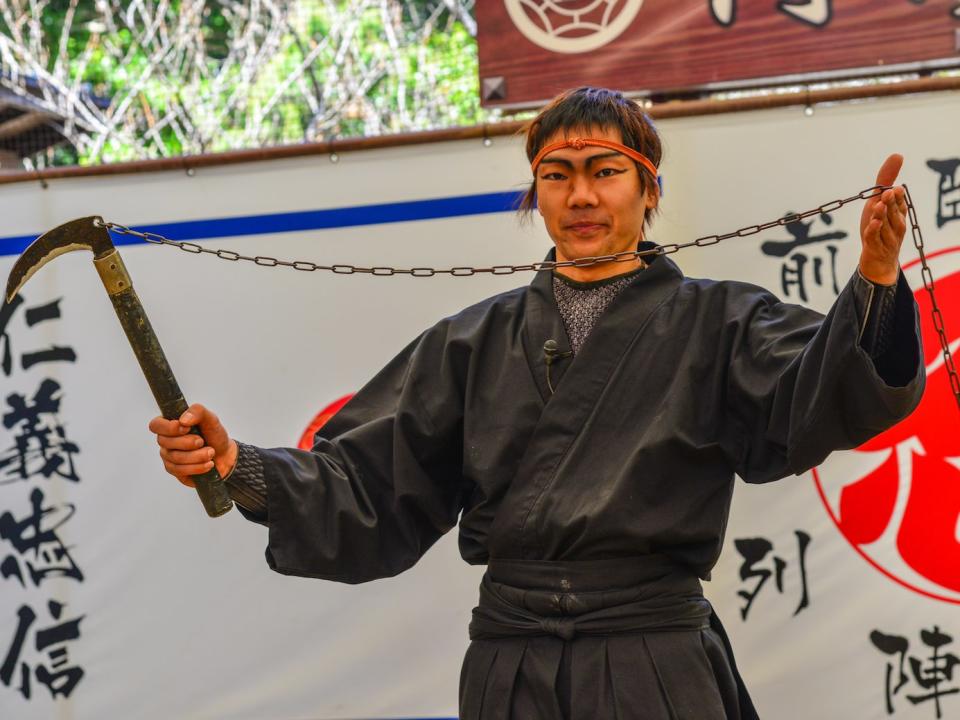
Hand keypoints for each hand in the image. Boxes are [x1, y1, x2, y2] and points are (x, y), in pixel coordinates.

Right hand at [148, 403, 237, 487]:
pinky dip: (197, 467)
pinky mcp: (175, 470)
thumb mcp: (211, 419)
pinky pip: (180, 470)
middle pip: (165, 442)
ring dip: (197, 456)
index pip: (156, 425)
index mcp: (170, 424)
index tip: (186, 428)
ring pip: (175, 458)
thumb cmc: (213, 435)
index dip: (168, 428)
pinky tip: (208, 464)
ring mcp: (168, 456)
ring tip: (211, 452)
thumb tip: (183, 420)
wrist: (224, 454)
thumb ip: (198, 411)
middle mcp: (166, 440)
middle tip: (202, 441)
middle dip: (188, 442)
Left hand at [859, 154, 907, 285]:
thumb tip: (898, 155)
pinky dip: (873, 233)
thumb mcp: (879, 202)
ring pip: (885, 227)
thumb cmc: (879, 227)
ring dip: (881, 216)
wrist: (878, 261)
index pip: (901, 203)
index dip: (898, 197)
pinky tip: (870, 225)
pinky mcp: (875, 249)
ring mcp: (887, 239)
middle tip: (887, 193)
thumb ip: (886, 180)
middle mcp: (896, 226)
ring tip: (877, 207)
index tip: (896, 188)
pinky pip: (874, 240)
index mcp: (898, 214)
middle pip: (893, 214)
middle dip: (890, 203)